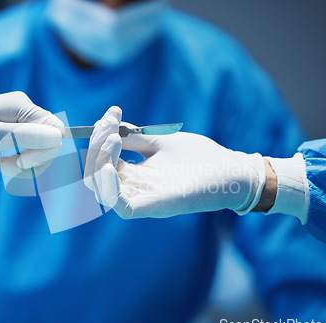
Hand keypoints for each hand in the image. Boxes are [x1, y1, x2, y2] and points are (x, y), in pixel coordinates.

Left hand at [0, 92, 63, 173]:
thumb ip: (24, 136)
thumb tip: (58, 137)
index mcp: (21, 106)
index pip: (55, 130)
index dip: (44, 151)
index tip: (20, 164)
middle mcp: (25, 111)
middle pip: (50, 142)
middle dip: (32, 161)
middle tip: (7, 167)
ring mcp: (22, 123)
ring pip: (42, 151)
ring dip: (23, 166)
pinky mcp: (18, 134)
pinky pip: (31, 153)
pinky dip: (17, 164)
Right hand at [84, 106, 265, 218]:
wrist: (229, 171)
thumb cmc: (200, 157)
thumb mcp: (162, 142)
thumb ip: (135, 138)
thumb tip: (111, 125)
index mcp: (135, 173)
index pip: (103, 159)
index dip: (101, 135)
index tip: (114, 112)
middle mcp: (133, 187)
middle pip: (96, 173)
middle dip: (96, 145)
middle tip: (111, 124)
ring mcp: (141, 198)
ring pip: (101, 189)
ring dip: (98, 161)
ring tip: (113, 139)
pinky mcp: (150, 208)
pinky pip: (119, 204)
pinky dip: (107, 186)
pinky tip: (110, 165)